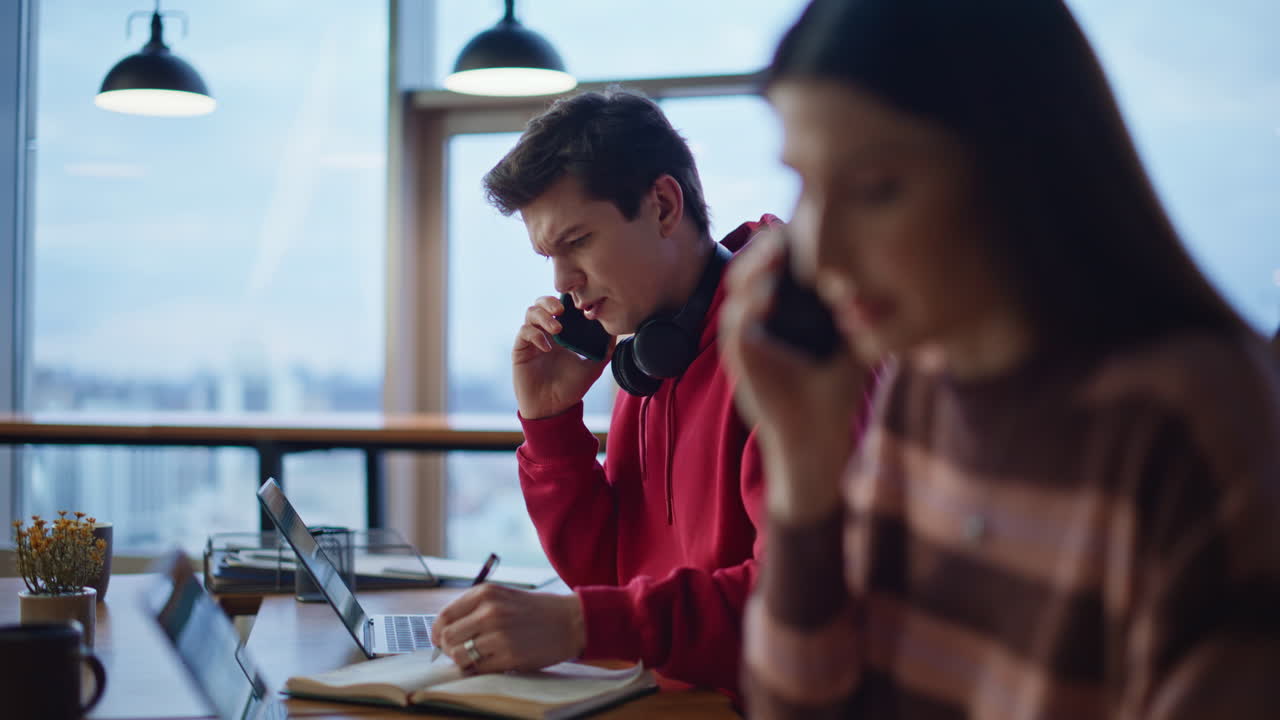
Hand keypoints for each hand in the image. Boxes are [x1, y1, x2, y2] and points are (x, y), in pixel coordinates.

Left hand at [430, 584, 585, 672]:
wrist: (570, 621)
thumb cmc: (535, 611)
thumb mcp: (503, 597)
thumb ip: (474, 609)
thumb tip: (444, 631)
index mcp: (486, 593)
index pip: (444, 616)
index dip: (437, 632)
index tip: (440, 640)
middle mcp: (489, 612)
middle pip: (447, 637)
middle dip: (449, 649)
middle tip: (460, 652)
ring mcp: (498, 635)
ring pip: (459, 655)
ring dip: (463, 661)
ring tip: (475, 658)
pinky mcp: (509, 656)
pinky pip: (478, 669)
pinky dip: (478, 669)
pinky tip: (490, 663)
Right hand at [513, 295, 614, 418]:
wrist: (553, 409)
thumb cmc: (572, 388)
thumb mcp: (594, 366)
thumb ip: (605, 349)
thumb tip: (615, 329)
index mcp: (562, 333)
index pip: (560, 306)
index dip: (566, 299)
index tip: (578, 303)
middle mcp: (545, 333)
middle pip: (541, 303)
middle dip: (550, 301)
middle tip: (562, 310)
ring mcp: (532, 340)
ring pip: (530, 313)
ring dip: (543, 316)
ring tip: (557, 329)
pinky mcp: (520, 350)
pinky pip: (524, 332)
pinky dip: (536, 335)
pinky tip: (547, 347)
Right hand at [718, 230, 870, 519]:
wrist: (816, 441)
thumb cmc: (833, 395)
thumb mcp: (851, 342)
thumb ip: (857, 310)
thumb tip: (885, 275)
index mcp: (775, 313)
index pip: (768, 261)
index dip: (781, 239)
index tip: (807, 226)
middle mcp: (754, 321)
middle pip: (747, 265)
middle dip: (766, 244)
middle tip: (789, 230)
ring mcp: (743, 339)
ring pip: (736, 286)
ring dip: (754, 266)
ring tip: (779, 252)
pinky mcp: (740, 359)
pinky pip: (736, 323)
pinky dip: (750, 305)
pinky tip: (771, 296)